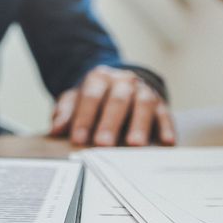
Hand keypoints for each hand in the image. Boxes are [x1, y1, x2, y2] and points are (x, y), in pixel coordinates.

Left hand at [50, 65, 174, 146]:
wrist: (120, 83)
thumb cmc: (95, 97)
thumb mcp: (76, 99)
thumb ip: (65, 112)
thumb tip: (55, 129)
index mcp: (99, 78)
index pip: (90, 97)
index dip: (84, 118)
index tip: (78, 139)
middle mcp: (123, 81)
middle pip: (117, 101)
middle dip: (110, 123)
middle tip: (103, 144)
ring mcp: (143, 91)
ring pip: (143, 105)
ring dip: (139, 125)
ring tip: (135, 144)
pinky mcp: (160, 103)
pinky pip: (165, 114)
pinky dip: (167, 127)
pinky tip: (166, 141)